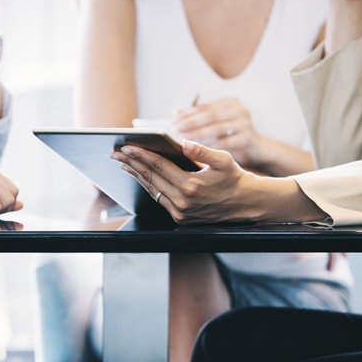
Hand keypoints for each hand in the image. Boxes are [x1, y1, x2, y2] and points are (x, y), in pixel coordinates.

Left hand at [110, 140, 262, 223]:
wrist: (245, 203)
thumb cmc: (234, 178)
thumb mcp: (223, 160)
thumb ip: (201, 150)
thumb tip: (182, 142)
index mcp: (191, 186)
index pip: (159, 166)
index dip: (141, 155)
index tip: (127, 147)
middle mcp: (182, 202)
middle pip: (151, 178)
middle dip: (132, 164)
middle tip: (116, 154)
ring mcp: (180, 212)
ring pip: (152, 190)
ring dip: (137, 176)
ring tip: (125, 164)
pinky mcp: (180, 218)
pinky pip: (160, 199)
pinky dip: (149, 187)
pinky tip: (142, 177)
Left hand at [171, 98, 268, 170]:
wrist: (258, 152)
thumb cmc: (233, 138)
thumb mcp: (218, 125)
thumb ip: (199, 118)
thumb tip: (175, 112)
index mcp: (230, 103)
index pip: (205, 106)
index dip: (187, 112)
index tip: (172, 119)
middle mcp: (239, 110)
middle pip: (210, 115)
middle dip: (190, 122)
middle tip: (174, 129)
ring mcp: (246, 123)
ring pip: (217, 127)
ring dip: (198, 133)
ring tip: (182, 138)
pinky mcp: (249, 138)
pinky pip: (226, 142)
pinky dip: (210, 146)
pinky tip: (197, 150)